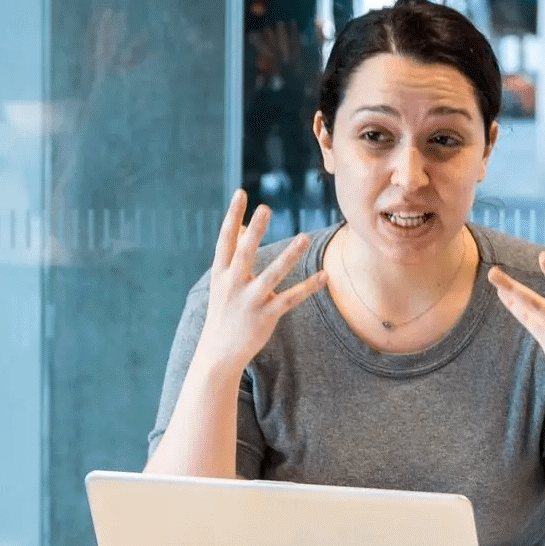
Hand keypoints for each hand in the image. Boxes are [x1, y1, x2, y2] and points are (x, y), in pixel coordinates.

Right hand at [190, 190, 328, 377]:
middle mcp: (233, 284)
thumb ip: (234, 254)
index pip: (226, 240)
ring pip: (272, 274)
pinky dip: (309, 287)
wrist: (219, 351)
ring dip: (289, 255)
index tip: (241, 194)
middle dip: (256, 230)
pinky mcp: (267, 315)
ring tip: (303, 237)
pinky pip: (291, 298)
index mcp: (221, 273)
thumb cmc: (223, 311)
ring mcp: (250, 301)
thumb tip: (244, 225)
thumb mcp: (223, 282)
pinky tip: (325, 275)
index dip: (233, 216)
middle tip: (266, 208)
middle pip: (245, 253)